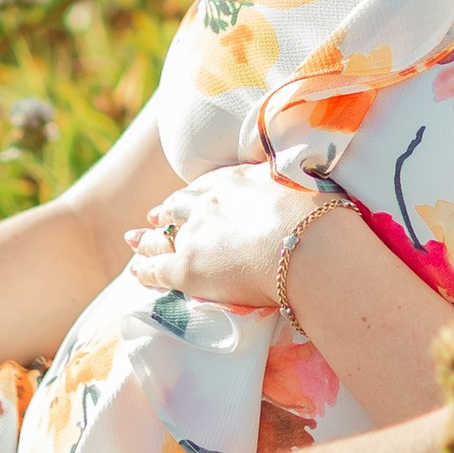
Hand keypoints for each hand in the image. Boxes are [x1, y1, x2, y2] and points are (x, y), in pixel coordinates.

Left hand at [122, 166, 323, 318]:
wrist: (309, 247)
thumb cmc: (318, 220)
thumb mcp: (300, 186)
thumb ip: (284, 184)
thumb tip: (291, 183)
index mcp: (235, 181)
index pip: (205, 186)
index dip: (192, 195)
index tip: (185, 199)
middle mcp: (208, 203)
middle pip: (178, 207)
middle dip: (165, 213)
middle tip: (154, 218)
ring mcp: (195, 234)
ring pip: (161, 237)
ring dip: (146, 239)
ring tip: (134, 239)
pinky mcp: (188, 267)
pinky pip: (156, 269)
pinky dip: (144, 270)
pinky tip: (136, 271)